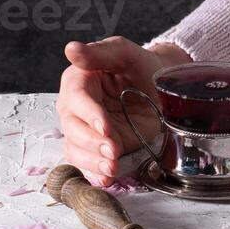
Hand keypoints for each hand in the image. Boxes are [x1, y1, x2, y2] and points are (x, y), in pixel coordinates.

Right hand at [56, 37, 190, 185]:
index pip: (76, 98)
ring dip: (92, 162)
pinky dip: (95, 173)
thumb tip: (71, 49)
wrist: (158, 89)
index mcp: (78, 80)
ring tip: (113, 168)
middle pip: (72, 128)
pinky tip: (107, 179)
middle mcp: (76, 107)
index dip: (89, 114)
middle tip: (114, 150)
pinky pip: (87, 163)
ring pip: (76, 149)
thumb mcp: (126, 53)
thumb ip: (101, 52)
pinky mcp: (95, 148)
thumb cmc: (140, 67)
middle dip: (93, 142)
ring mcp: (84, 130)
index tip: (106, 127)